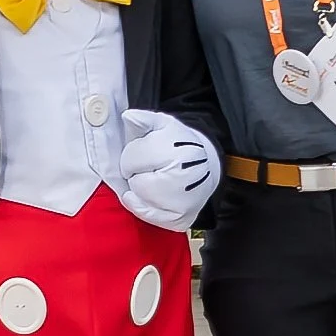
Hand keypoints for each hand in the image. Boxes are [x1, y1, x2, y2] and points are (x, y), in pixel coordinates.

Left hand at [119, 108, 220, 231]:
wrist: (207, 165)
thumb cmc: (180, 144)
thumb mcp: (164, 124)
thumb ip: (144, 119)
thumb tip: (128, 117)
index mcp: (174, 152)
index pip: (132, 160)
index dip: (130, 158)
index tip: (138, 156)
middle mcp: (181, 178)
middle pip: (137, 182)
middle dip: (135, 174)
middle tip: (146, 169)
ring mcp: (183, 201)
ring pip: (141, 201)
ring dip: (139, 191)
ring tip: (150, 181)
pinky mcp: (181, 218)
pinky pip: (151, 218)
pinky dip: (144, 208)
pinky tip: (146, 197)